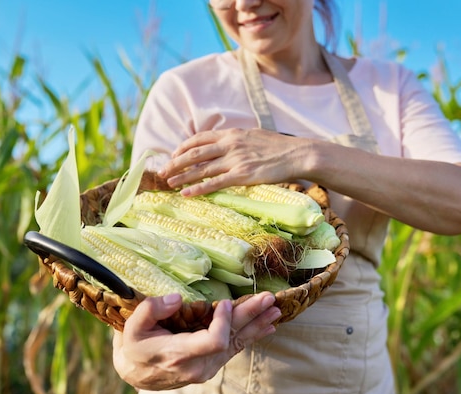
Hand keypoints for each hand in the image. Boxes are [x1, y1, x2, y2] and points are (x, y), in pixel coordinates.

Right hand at [112, 291, 280, 389]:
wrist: (136, 373)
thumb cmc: (134, 347)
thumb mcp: (132, 327)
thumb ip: (152, 310)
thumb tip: (176, 298)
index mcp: (179, 354)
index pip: (213, 341)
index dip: (224, 321)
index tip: (224, 301)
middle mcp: (198, 365)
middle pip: (231, 339)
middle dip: (250, 316)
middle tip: (268, 299)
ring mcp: (207, 367)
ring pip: (237, 343)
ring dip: (256, 325)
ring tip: (275, 311)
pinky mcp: (212, 364)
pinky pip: (235, 348)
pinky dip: (250, 335)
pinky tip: (266, 327)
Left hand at [158, 128, 314, 195]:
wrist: (298, 153)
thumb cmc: (279, 147)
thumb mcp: (254, 136)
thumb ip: (237, 140)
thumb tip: (226, 145)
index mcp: (232, 134)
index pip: (199, 138)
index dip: (183, 147)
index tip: (174, 156)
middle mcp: (230, 145)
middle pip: (194, 153)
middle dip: (175, 163)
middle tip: (162, 171)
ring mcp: (235, 160)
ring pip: (201, 168)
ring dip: (181, 176)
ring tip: (168, 183)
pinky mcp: (242, 175)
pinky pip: (214, 183)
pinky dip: (197, 189)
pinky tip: (186, 194)